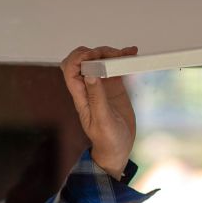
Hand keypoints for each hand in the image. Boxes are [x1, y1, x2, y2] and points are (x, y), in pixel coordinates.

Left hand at [60, 45, 137, 178]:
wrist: (118, 150)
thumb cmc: (107, 141)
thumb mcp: (102, 121)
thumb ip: (97, 97)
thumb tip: (90, 74)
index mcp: (81, 97)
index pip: (70, 70)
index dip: (80, 59)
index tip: (96, 58)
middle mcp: (88, 89)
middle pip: (82, 61)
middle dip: (95, 52)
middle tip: (113, 56)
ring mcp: (101, 86)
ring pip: (98, 61)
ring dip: (110, 53)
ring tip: (126, 54)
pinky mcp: (114, 87)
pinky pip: (114, 67)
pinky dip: (121, 59)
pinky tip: (131, 54)